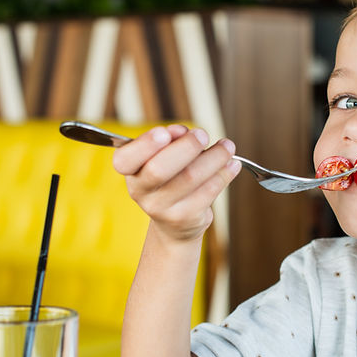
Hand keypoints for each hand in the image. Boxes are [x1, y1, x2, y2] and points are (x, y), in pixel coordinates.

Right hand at [113, 125, 240, 241]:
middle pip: (159, 169)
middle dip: (186, 147)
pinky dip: (223, 174)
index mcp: (131, 172)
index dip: (143, 145)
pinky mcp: (185, 218)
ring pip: (190, 178)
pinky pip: (208, 192)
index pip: (124, 160)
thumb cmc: (170, 180)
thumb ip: (171, 141)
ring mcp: (162, 208)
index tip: (164, 132)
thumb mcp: (164, 158)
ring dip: (214, 157)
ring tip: (227, 147)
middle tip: (203, 135)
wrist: (175, 224)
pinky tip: (232, 165)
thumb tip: (182, 132)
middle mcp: (141, 192)